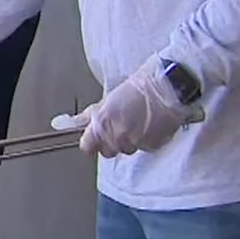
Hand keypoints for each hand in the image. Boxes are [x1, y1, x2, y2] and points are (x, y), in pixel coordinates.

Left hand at [78, 58, 199, 157]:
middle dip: (111, 141)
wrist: (168, 87)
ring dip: (129, 141)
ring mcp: (135, 142)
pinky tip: (149, 125)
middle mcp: (117, 135)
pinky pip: (143, 148)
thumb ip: (90, 115)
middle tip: (120, 125)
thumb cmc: (138, 87)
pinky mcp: (152, 146)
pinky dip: (145, 140)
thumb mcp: (108, 98)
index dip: (91, 142)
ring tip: (137, 122)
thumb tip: (71, 122)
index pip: (87, 146)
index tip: (94, 138)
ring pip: (126, 150)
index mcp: (103, 122)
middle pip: (107, 151)